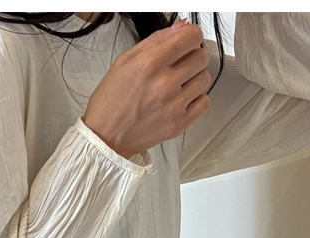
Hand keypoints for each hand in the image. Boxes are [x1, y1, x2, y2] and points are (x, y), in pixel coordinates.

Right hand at [82, 20, 211, 157]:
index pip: (191, 37)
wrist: (104, 138)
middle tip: (178, 66)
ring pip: (205, 79)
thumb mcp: (123, 62)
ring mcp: (173, 106)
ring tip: (176, 86)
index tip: (187, 41)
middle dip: (192, 57)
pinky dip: (196, 99)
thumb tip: (181, 26)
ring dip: (194, 78)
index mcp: (149, 64)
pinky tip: (181, 100)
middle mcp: (164, 84)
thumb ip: (155, 41)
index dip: (191, 36)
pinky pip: (205, 102)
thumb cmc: (109, 102)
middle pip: (201, 57)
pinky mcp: (179, 124)